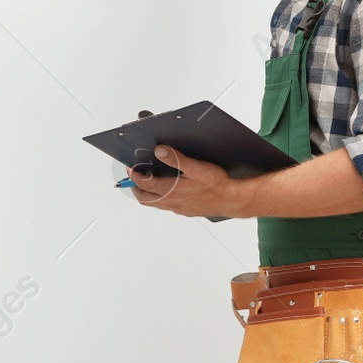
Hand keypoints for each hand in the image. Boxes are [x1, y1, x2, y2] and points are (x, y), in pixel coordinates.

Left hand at [130, 144, 246, 217]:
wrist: (231, 200)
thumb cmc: (217, 185)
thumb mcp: (196, 167)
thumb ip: (176, 159)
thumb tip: (159, 151)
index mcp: (170, 190)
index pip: (143, 184)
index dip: (134, 175)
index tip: (130, 168)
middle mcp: (171, 202)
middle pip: (144, 198)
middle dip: (135, 187)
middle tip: (133, 177)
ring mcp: (178, 208)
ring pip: (155, 204)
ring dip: (147, 194)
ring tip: (146, 183)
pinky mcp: (185, 211)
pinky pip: (166, 206)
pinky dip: (160, 199)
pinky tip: (167, 191)